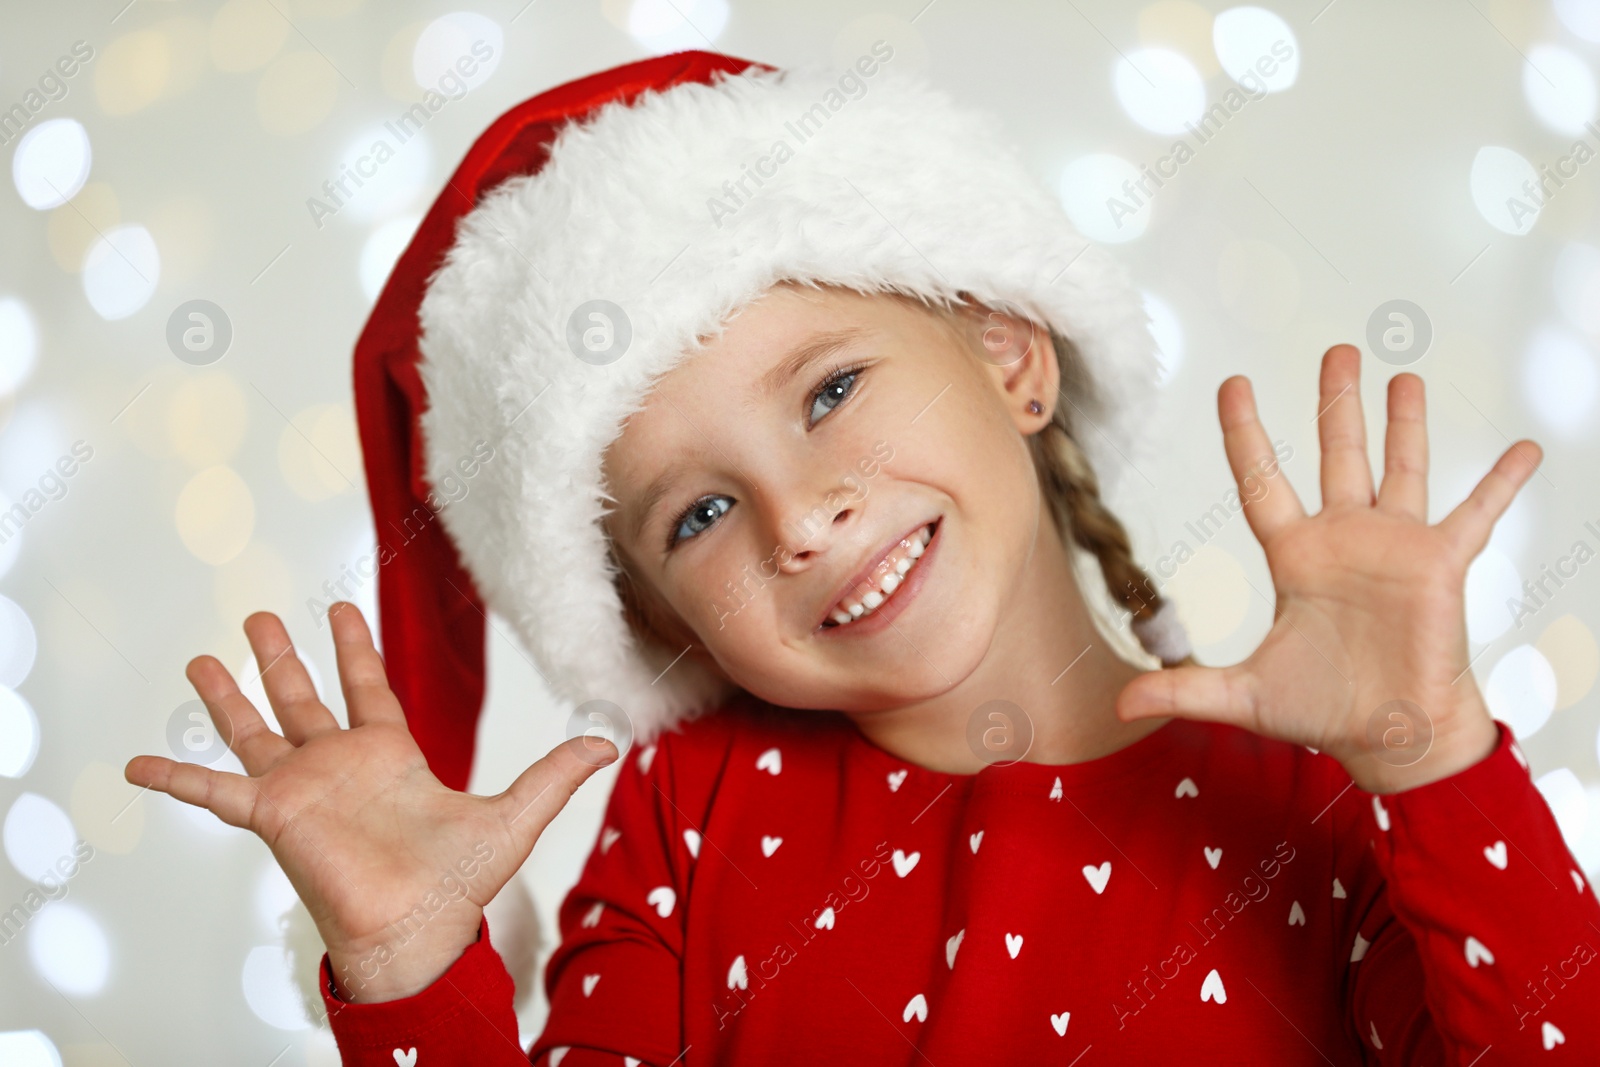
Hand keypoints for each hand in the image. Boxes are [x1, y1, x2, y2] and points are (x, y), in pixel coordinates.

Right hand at [125, 602, 616, 1001]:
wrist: (418, 929)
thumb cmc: (459, 885)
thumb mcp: (516, 814)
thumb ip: (555, 774)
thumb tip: (608, 744)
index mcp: (389, 757)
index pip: (366, 687)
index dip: (353, 647)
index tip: (341, 610)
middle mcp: (339, 766)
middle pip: (303, 698)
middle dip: (283, 656)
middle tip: (262, 613)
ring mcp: (302, 789)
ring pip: (255, 729)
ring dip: (229, 696)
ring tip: (202, 657)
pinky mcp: (273, 815)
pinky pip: (212, 793)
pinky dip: (175, 779)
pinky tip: (136, 764)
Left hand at [1117, 345, 1539, 793]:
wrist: (1391, 738)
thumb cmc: (1323, 712)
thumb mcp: (1244, 696)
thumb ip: (1185, 689)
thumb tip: (1121, 702)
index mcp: (1295, 556)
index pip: (1262, 481)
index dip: (1246, 433)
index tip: (1234, 384)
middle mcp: (1344, 539)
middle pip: (1337, 453)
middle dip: (1336, 402)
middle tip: (1338, 351)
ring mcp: (1395, 547)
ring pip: (1400, 467)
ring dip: (1404, 422)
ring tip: (1403, 375)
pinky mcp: (1441, 565)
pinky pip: (1477, 513)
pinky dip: (1501, 483)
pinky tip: (1524, 449)